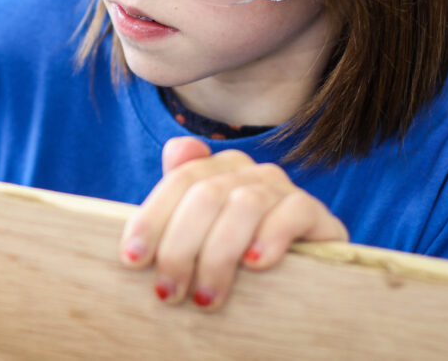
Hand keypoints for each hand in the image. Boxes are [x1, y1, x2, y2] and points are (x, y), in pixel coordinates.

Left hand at [120, 136, 347, 310]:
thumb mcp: (199, 237)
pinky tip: (255, 265)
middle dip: (180, 248)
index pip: (178, 181)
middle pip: (205, 195)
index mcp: (214, 168)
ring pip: (244, 205)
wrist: (297, 282)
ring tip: (206, 298)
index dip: (152, 219)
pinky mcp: (315, 212)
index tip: (132, 260)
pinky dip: (272, 237)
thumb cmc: (233, 260)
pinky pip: (293, 212)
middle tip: (168, 293)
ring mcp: (282, 188)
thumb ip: (180, 198)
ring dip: (219, 255)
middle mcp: (248, 170)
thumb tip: (175, 149)